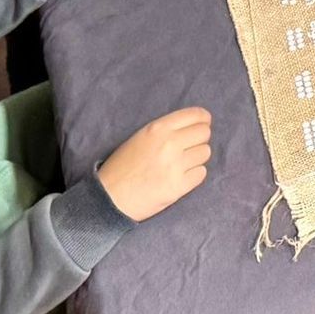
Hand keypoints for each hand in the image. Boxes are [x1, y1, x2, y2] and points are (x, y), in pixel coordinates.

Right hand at [97, 107, 211, 221]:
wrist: (109, 198)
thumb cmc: (122, 166)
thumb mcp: (140, 137)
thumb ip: (166, 129)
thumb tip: (194, 125)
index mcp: (158, 128)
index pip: (197, 115)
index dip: (203, 120)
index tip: (201, 125)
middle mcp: (170, 143)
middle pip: (205, 133)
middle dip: (199, 139)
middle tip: (187, 149)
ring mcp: (175, 165)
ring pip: (205, 153)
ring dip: (196, 158)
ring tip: (180, 165)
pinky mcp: (179, 186)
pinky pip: (201, 173)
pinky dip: (194, 175)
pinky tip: (180, 177)